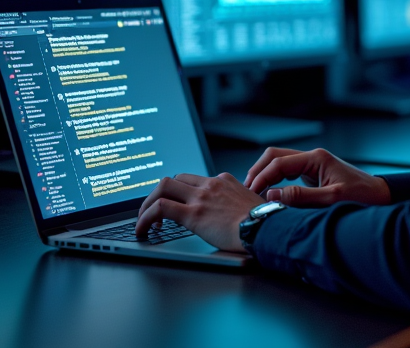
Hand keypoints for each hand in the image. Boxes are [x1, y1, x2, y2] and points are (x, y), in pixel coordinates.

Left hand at [135, 172, 261, 252]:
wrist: (267, 229)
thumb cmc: (264, 223)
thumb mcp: (252, 205)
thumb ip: (239, 203)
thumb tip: (237, 215)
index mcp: (225, 181)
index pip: (194, 179)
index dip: (181, 193)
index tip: (176, 206)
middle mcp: (210, 184)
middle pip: (175, 179)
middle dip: (159, 194)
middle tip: (153, 211)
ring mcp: (201, 197)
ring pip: (163, 187)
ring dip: (148, 203)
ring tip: (144, 221)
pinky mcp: (193, 214)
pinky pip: (160, 209)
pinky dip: (145, 217)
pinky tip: (142, 230)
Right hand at [244, 147, 391, 207]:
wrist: (380, 197)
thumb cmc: (362, 197)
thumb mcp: (331, 199)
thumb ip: (300, 197)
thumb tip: (272, 196)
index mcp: (316, 158)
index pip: (278, 162)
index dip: (262, 178)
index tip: (251, 193)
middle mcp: (312, 157)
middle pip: (275, 156)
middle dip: (258, 171)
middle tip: (246, 190)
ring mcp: (312, 164)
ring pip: (280, 162)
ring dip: (265, 175)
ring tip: (253, 193)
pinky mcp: (313, 174)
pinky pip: (288, 172)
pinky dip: (275, 180)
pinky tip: (269, 194)